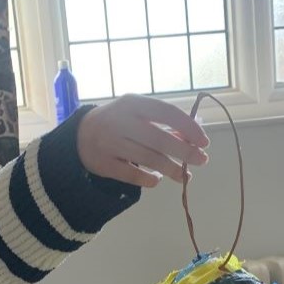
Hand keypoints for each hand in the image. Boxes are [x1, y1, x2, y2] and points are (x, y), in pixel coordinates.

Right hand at [77, 94, 209, 187]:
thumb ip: (162, 123)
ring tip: (185, 176)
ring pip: (149, 159)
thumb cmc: (118, 122)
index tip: (204, 142)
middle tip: (202, 161)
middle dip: (185, 152)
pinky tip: (158, 179)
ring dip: (172, 169)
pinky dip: (149, 179)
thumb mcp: (136, 113)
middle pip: (160, 139)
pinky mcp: (105, 164)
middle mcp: (121, 122)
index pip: (167, 113)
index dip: (189, 128)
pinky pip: (133, 175)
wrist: (79, 136)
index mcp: (133, 103)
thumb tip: (192, 139)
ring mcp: (111, 144)